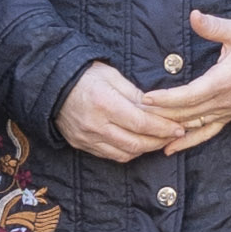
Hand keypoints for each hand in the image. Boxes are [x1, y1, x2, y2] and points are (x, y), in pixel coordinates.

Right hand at [56, 62, 178, 163]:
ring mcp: (87, 138)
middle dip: (159, 141)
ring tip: (158, 140)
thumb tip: (159, 110)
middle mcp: (95, 124)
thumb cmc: (85, 76)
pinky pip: (110, 155)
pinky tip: (138, 144)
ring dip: (145, 150)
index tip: (179, 128)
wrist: (51, 85)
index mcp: (105, 103)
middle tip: (173, 136)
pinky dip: (128, 152)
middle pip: (136, 143)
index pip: (142, 123)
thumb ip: (136, 95)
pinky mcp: (81, 145)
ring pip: (124, 154)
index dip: (164, 128)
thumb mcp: (113, 76)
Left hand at [145, 11, 230, 149]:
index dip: (167, 98)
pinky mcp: (228, 117)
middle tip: (135, 113)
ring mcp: (226, 112)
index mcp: (223, 81)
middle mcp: (224, 101)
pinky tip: (169, 148)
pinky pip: (206, 134)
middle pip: (186, 113)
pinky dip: (187, 143)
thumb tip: (194, 15)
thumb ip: (213, 26)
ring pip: (192, 125)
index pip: (189, 94)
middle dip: (160, 114)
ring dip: (169, 128)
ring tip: (146, 130)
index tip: (146, 98)